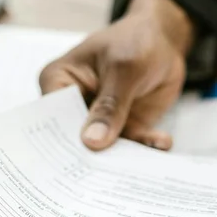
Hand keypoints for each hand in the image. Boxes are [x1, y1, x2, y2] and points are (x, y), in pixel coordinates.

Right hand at [40, 0, 194, 150]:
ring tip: (137, 164)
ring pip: (103, 149)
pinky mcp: (122, 129)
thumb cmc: (135, 40)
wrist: (165, 41)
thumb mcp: (124, 68)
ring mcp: (97, 120)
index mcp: (58, 81)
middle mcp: (73, 105)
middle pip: (74, 140)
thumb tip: (91, 142)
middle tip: (104, 176)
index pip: (52, 117)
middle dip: (90, 158)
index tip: (76, 162)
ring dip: (121, 158)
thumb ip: (109, 105)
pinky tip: (162, 143)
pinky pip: (130, 146)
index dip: (61, 141)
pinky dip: (145, 148)